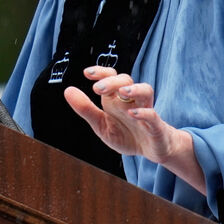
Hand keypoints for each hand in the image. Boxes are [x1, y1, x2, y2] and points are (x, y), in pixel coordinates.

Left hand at [63, 66, 205, 193]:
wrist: (150, 150)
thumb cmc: (126, 134)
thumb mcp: (101, 124)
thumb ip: (86, 109)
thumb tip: (68, 90)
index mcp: (117, 99)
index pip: (111, 77)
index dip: (101, 72)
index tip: (87, 73)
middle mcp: (131, 101)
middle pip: (126, 81)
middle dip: (112, 81)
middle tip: (97, 89)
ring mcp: (145, 111)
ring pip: (146, 91)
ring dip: (134, 89)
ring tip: (122, 92)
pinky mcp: (156, 127)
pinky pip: (152, 115)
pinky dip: (143, 113)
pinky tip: (132, 114)